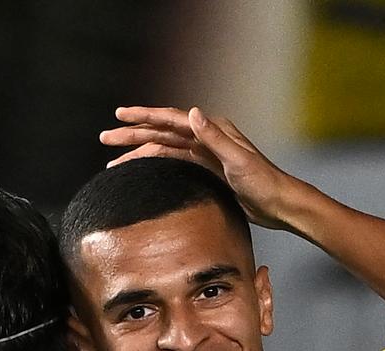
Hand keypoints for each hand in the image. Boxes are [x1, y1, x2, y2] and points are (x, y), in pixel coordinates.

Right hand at [101, 107, 306, 231]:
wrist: (279, 203)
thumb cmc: (263, 182)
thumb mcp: (238, 160)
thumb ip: (213, 137)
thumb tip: (191, 113)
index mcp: (212, 129)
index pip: (170, 119)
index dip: (143, 116)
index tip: (119, 115)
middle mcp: (206, 137)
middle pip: (162, 132)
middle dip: (133, 134)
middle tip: (105, 137)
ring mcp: (205, 154)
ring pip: (164, 149)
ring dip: (139, 152)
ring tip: (113, 159)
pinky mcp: (206, 171)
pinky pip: (173, 164)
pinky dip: (155, 165)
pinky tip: (140, 171)